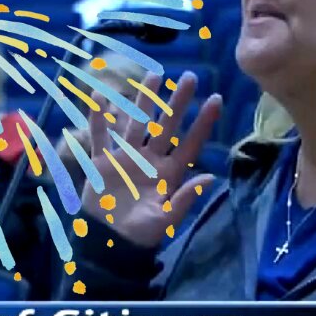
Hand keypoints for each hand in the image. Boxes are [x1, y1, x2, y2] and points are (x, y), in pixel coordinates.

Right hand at [81, 71, 222, 246]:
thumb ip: (185, 198)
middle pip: (167, 125)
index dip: (204, 122)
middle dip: (178, 102)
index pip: (191, 143)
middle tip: (190, 76)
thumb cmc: (142, 233)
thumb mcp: (166, 220)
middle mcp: (151, 159)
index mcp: (170, 173)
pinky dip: (99, 118)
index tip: (216, 99)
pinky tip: (100, 97)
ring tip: (155, 75)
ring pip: (137, 122)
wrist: (109, 241)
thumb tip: (210, 179)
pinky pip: (100, 136)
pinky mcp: (103, 161)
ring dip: (144, 100)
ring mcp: (127, 157)